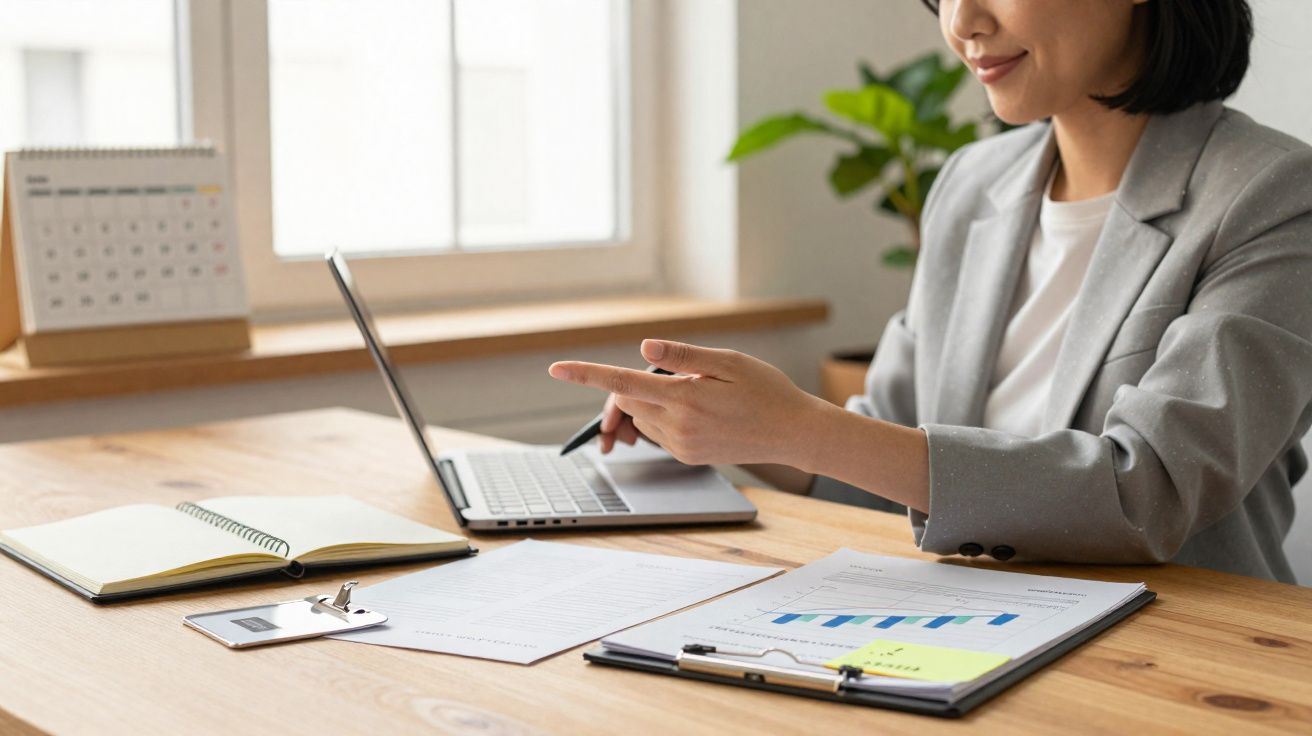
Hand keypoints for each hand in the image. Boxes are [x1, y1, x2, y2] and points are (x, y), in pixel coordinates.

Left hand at [549, 339, 831, 466]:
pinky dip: (666, 416)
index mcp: (685, 399)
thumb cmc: (766, 390)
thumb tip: (644, 347)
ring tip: (698, 392)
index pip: (623, 384)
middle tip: (672, 369)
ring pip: (643, 416)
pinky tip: (701, 412)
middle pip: (629, 401)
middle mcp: (677, 427)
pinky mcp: (687, 456)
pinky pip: (659, 431)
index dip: (587, 374)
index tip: (556, 368)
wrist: (793, 434)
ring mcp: (681, 446)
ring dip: (653, 400)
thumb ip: (683, 356)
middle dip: (635, 383)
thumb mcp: (729, 362)